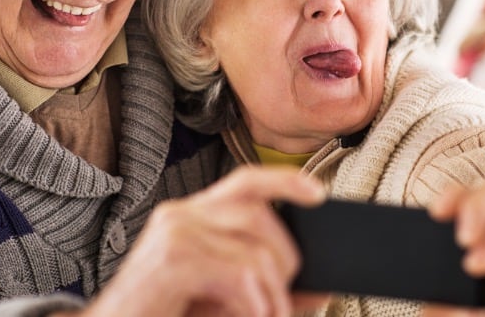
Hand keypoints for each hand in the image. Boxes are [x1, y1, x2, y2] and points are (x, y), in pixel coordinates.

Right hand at [69, 165, 326, 316]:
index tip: (318, 194)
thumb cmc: (166, 314)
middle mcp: (180, 215)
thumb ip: (265, 291)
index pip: (245, 181)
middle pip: (260, 216)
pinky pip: (241, 277)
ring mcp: (174, 233)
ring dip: (273, 297)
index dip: (283, 180)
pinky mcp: (173, 261)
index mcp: (190, 216)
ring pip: (256, 252)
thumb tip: (316, 290)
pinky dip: (255, 306)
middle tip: (282, 304)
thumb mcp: (223, 301)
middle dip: (286, 262)